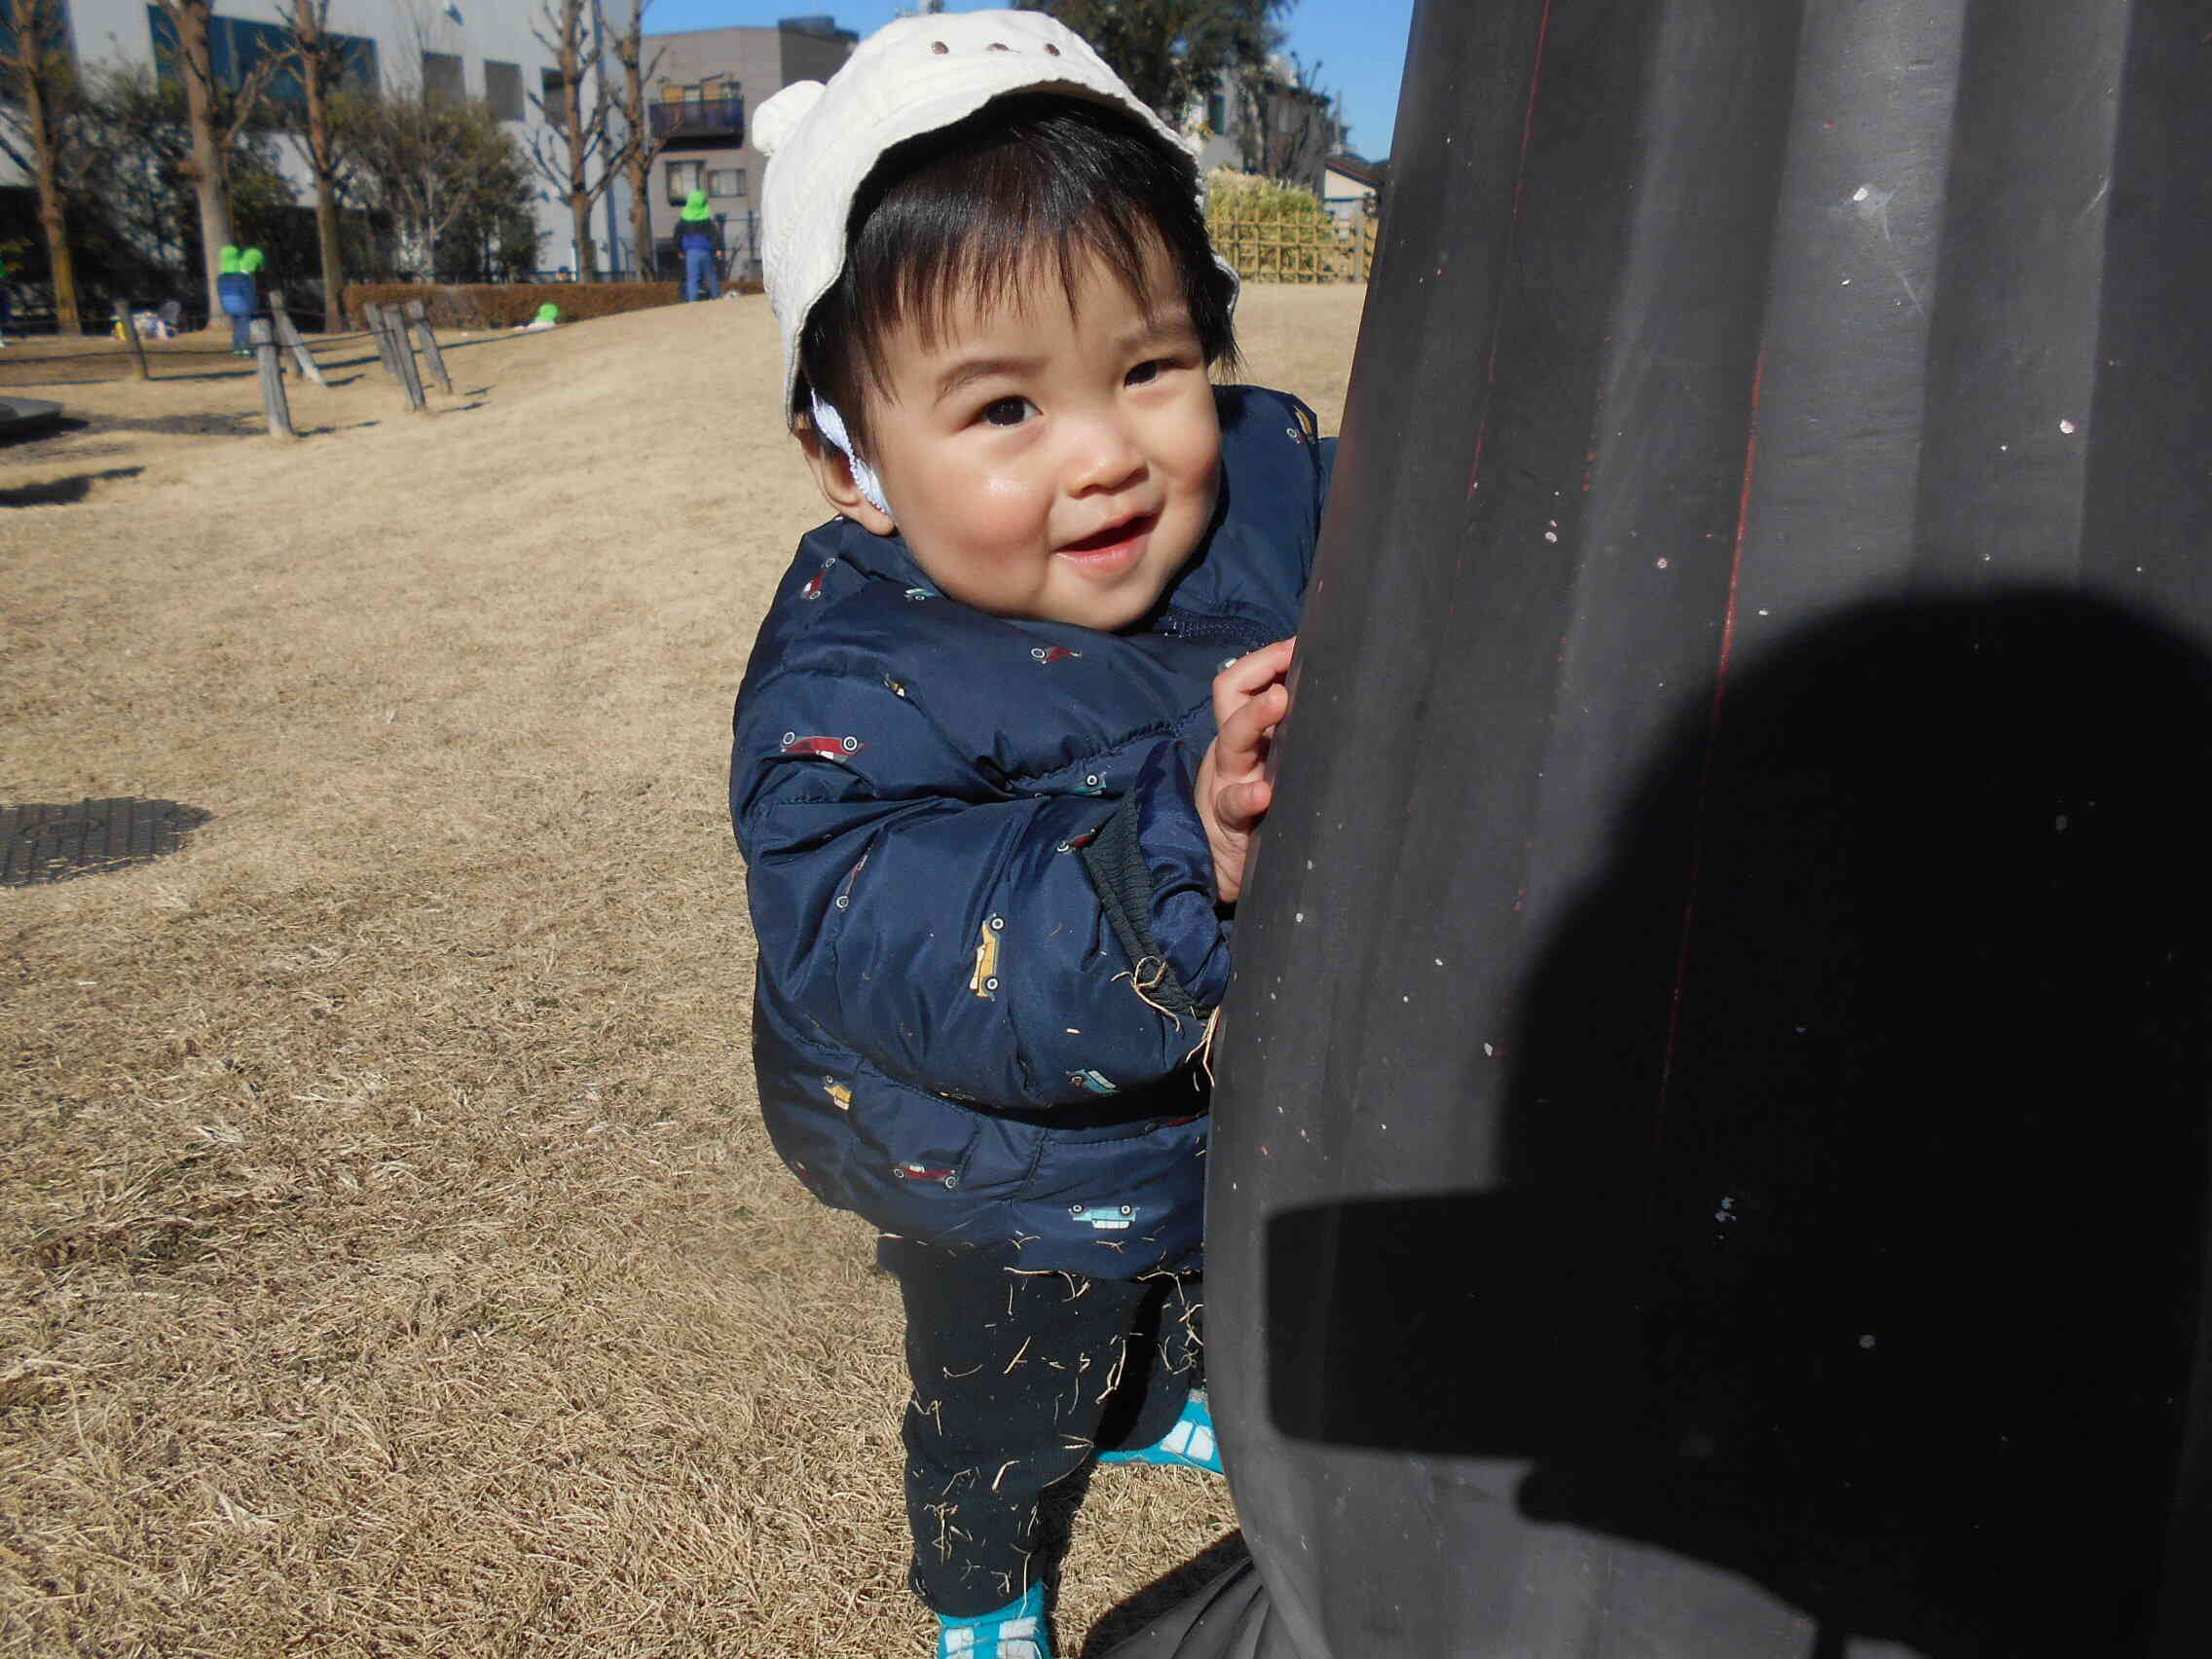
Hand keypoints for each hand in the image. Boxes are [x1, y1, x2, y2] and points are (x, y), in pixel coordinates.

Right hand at [1196, 637, 1295, 903]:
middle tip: (1296, 656)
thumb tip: (1343, 700)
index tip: (1301, 643)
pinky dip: (1247, 798)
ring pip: (1231, 742)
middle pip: (1232, 700)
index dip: (1265, 659)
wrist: (1219, 869)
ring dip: (1254, 718)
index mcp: (1242, 735)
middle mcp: (1232, 753)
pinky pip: (1233, 805)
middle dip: (1261, 673)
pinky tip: (1263, 794)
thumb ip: (1289, 738)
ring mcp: (1226, 785)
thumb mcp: (1268, 767)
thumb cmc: (1257, 811)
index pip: (1239, 682)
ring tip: (1279, 702)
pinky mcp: (1229, 823)